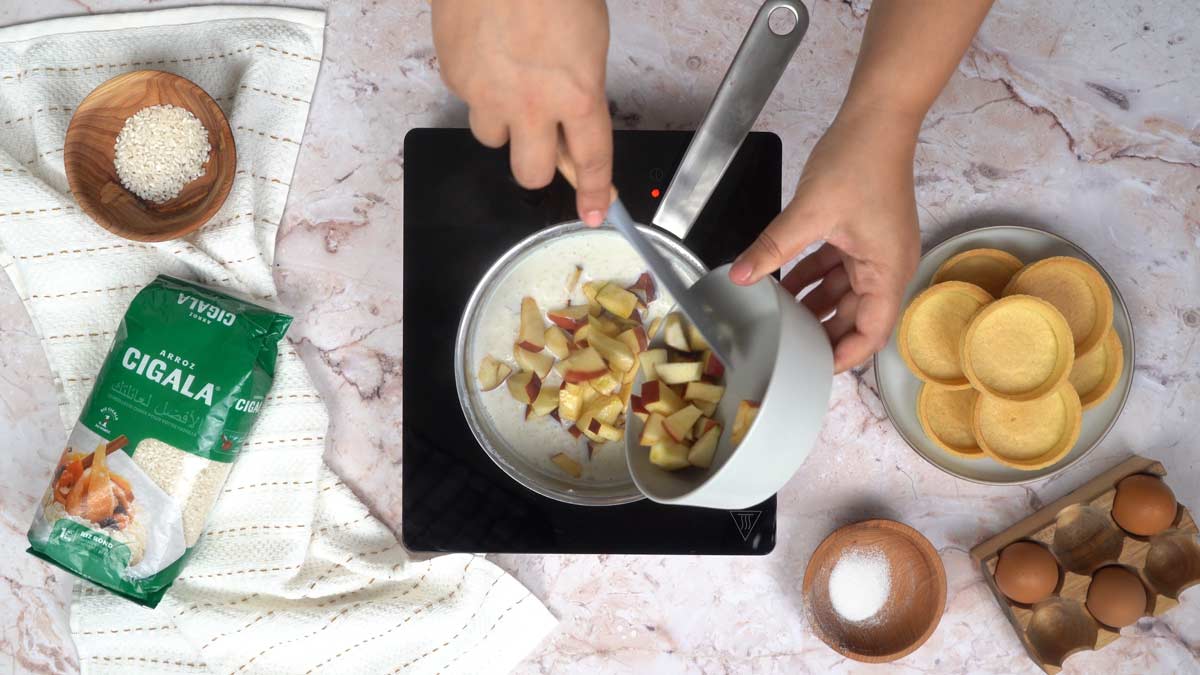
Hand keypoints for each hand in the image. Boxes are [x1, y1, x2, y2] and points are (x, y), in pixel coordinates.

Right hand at [432, 0, 612, 225]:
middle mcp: (532, 105)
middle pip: (532, 173)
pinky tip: (487, 51)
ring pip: (492, 137)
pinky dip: (478, 85)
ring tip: (507, 78)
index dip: (595, 191)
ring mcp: (488, 95)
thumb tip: (573, 121)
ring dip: (503, 121)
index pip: (591, 160)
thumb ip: (581, 89)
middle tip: (540, 139)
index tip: (595, 210)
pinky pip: (468, 99)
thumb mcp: (589, 40)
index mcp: (578, 93)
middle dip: (538, 163)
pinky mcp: (455, 78)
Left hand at [728, 108, 920, 372]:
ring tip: (780, 321)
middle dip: (823, 332)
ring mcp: (875, 249)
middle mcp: (887, 265)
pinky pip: (837, 267)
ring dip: (814, 305)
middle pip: (857, 315)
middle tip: (787, 348)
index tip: (815, 368)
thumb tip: (740, 276)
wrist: (878, 117)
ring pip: (843, 292)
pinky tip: (784, 286)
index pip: (872, 331)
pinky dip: (813, 278)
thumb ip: (773, 248)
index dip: (845, 355)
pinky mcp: (862, 234)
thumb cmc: (859, 161)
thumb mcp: (809, 212)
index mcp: (887, 270)